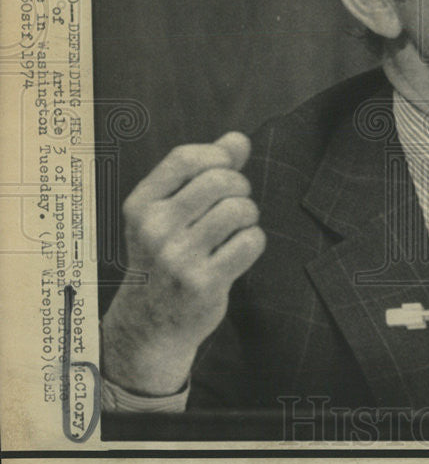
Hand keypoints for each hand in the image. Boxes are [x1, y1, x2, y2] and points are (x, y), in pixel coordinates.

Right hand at [101, 132, 265, 394]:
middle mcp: (154, 229)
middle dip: (239, 186)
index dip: (217, 156)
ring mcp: (177, 258)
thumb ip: (204, 172)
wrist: (150, 324)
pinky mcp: (203, 283)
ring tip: (238, 227)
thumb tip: (239, 138)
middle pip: (219, 180)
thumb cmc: (168, 255)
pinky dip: (253, 241)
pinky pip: (249, 242)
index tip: (224, 169)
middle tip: (236, 204)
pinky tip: (239, 250)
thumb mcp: (170, 213)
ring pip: (238, 210)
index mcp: (140, 206)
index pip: (185, 158)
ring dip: (248, 215)